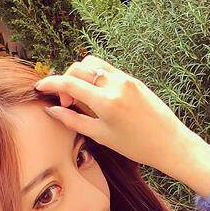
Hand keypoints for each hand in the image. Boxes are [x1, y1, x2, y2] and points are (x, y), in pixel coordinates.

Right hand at [33, 54, 197, 175]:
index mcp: (106, 101)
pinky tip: (98, 97)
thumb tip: (53, 110)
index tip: (40, 87)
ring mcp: (126, 79)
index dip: (51, 83)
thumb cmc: (137, 146)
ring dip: (81, 75)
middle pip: (79, 67)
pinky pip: (108, 70)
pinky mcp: (134, 79)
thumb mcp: (102, 136)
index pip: (69, 82)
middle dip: (67, 80)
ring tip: (82, 98)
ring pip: (94, 64)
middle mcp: (116, 84)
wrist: (169, 142)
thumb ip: (75, 121)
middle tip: (67, 102)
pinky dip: (96, 78)